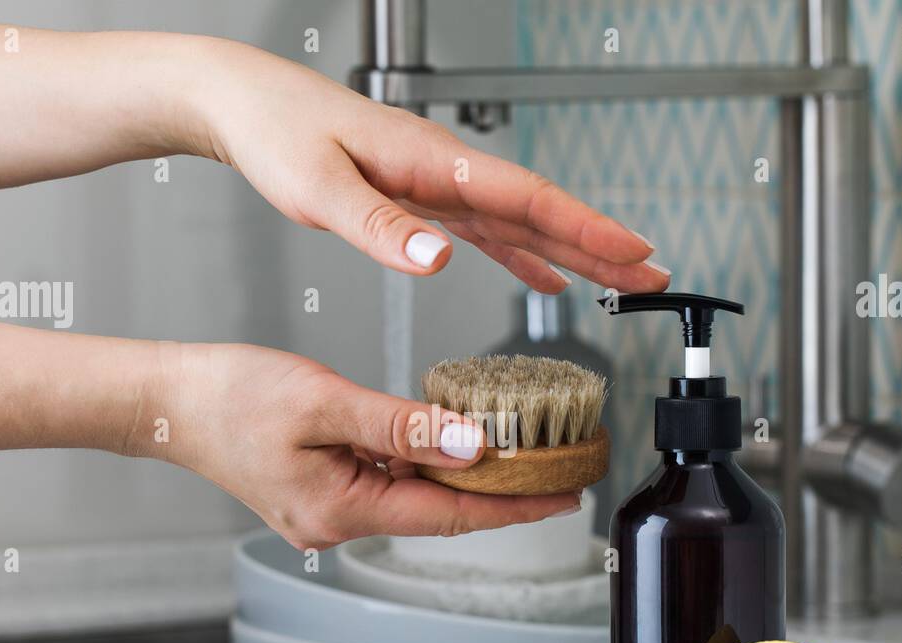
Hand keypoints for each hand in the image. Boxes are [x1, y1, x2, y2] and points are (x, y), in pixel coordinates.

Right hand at [143, 341, 579, 549]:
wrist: (167, 401)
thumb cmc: (230, 397)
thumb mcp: (325, 402)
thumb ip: (404, 427)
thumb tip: (475, 447)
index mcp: (341, 511)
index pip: (451, 516)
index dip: (514, 506)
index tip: (564, 496)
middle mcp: (337, 525)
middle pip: (438, 511)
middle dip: (499, 490)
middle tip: (557, 466)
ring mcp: (326, 512)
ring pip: (413, 495)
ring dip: (461, 475)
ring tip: (517, 448)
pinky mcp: (319, 492)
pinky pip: (386, 482)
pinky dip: (421, 463)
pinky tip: (445, 440)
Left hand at [182, 42, 670, 292]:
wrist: (245, 104)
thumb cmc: (278, 133)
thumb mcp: (320, 186)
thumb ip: (380, 225)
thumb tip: (438, 259)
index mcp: (435, 160)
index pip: (530, 197)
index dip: (589, 229)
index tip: (637, 254)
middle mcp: (448, 169)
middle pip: (544, 211)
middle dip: (603, 246)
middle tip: (656, 278)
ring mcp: (440, 183)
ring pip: (524, 222)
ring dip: (575, 253)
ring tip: (621, 281)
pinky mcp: (422, 197)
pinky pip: (488, 230)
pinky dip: (522, 255)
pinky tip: (543, 277)